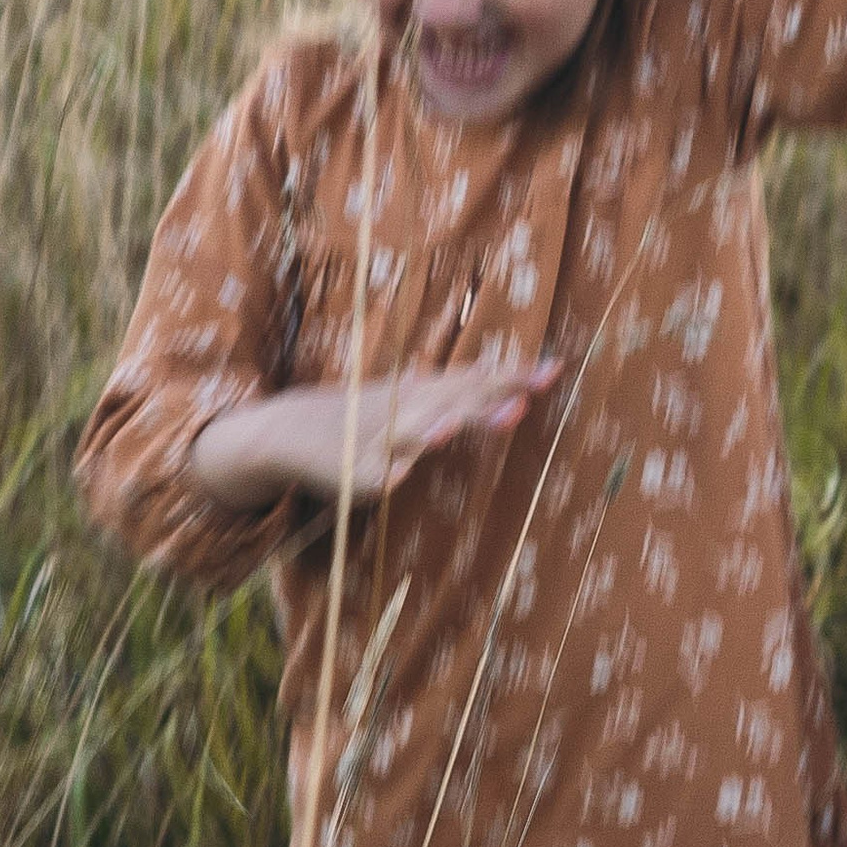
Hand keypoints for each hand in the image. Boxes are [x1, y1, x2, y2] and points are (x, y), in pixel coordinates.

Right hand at [344, 363, 556, 495]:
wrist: (291, 428)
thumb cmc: (368, 413)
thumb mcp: (414, 396)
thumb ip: (461, 392)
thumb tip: (511, 384)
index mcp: (424, 393)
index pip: (476, 380)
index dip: (513, 376)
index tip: (555, 370)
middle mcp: (405, 409)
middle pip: (451, 403)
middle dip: (484, 402)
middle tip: (523, 400)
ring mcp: (379, 440)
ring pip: (407, 435)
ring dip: (430, 431)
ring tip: (451, 428)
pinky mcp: (354, 473)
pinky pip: (372, 477)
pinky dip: (384, 474)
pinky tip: (397, 477)